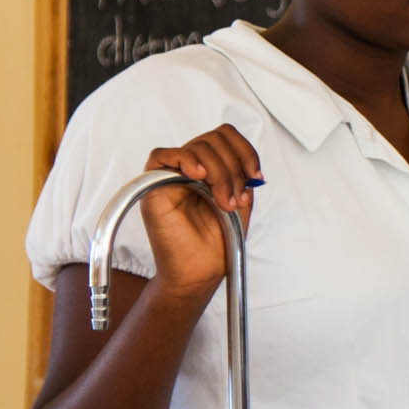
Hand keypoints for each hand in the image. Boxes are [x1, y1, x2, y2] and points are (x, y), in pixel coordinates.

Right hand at [137, 125, 260, 297]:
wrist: (199, 272)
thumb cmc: (218, 243)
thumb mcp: (240, 204)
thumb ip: (242, 178)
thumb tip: (244, 162)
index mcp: (211, 169)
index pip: (225, 137)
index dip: (245, 150)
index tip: (256, 177)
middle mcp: (190, 169)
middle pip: (214, 139)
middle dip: (234, 168)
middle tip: (236, 198)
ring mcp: (171, 176)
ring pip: (196, 147)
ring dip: (219, 173)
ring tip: (223, 202)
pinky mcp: (152, 187)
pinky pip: (161, 156)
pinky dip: (184, 159)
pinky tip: (198, 176)